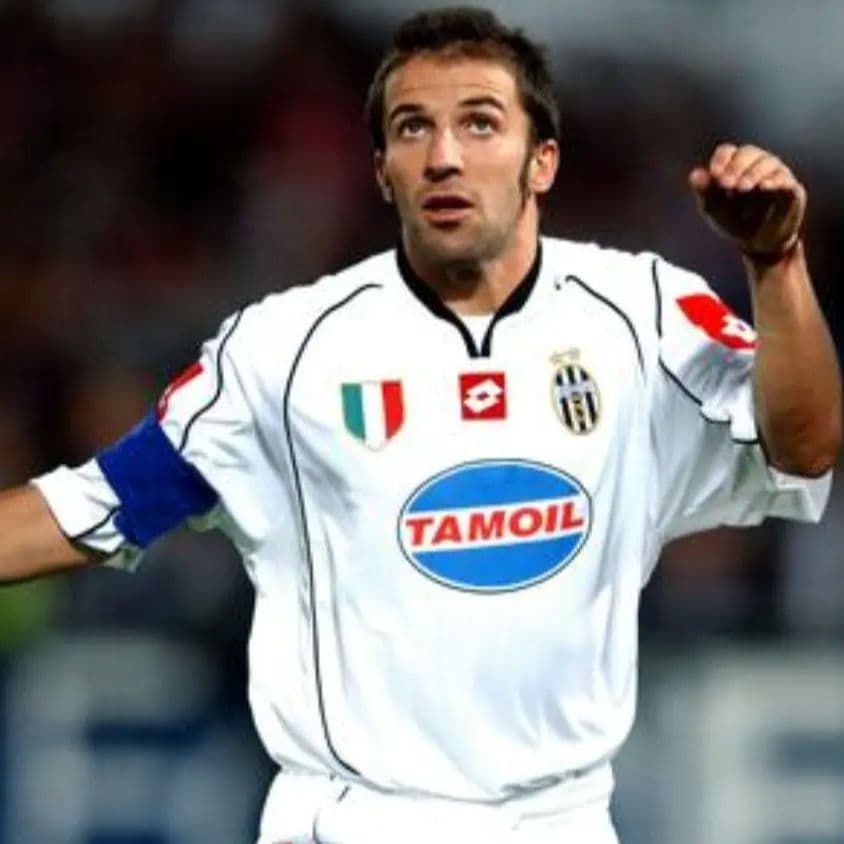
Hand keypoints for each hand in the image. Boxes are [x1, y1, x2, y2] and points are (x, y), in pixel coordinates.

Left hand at [689, 143, 805, 262]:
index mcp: (736, 166)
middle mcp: (757, 165)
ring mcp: (776, 174)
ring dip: (753, 173)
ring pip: (768, 162)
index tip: (715, 175)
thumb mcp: (715, 210)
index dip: (721, 160)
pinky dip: (776, 181)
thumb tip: (695, 174)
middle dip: (736, 167)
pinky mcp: (791, 190)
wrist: (756, 243)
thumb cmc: (734, 221)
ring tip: (742, 188)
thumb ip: (705, 193)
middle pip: (748, 152)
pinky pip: (787, 180)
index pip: (728, 151)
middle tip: (726, 184)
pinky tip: (765, 187)